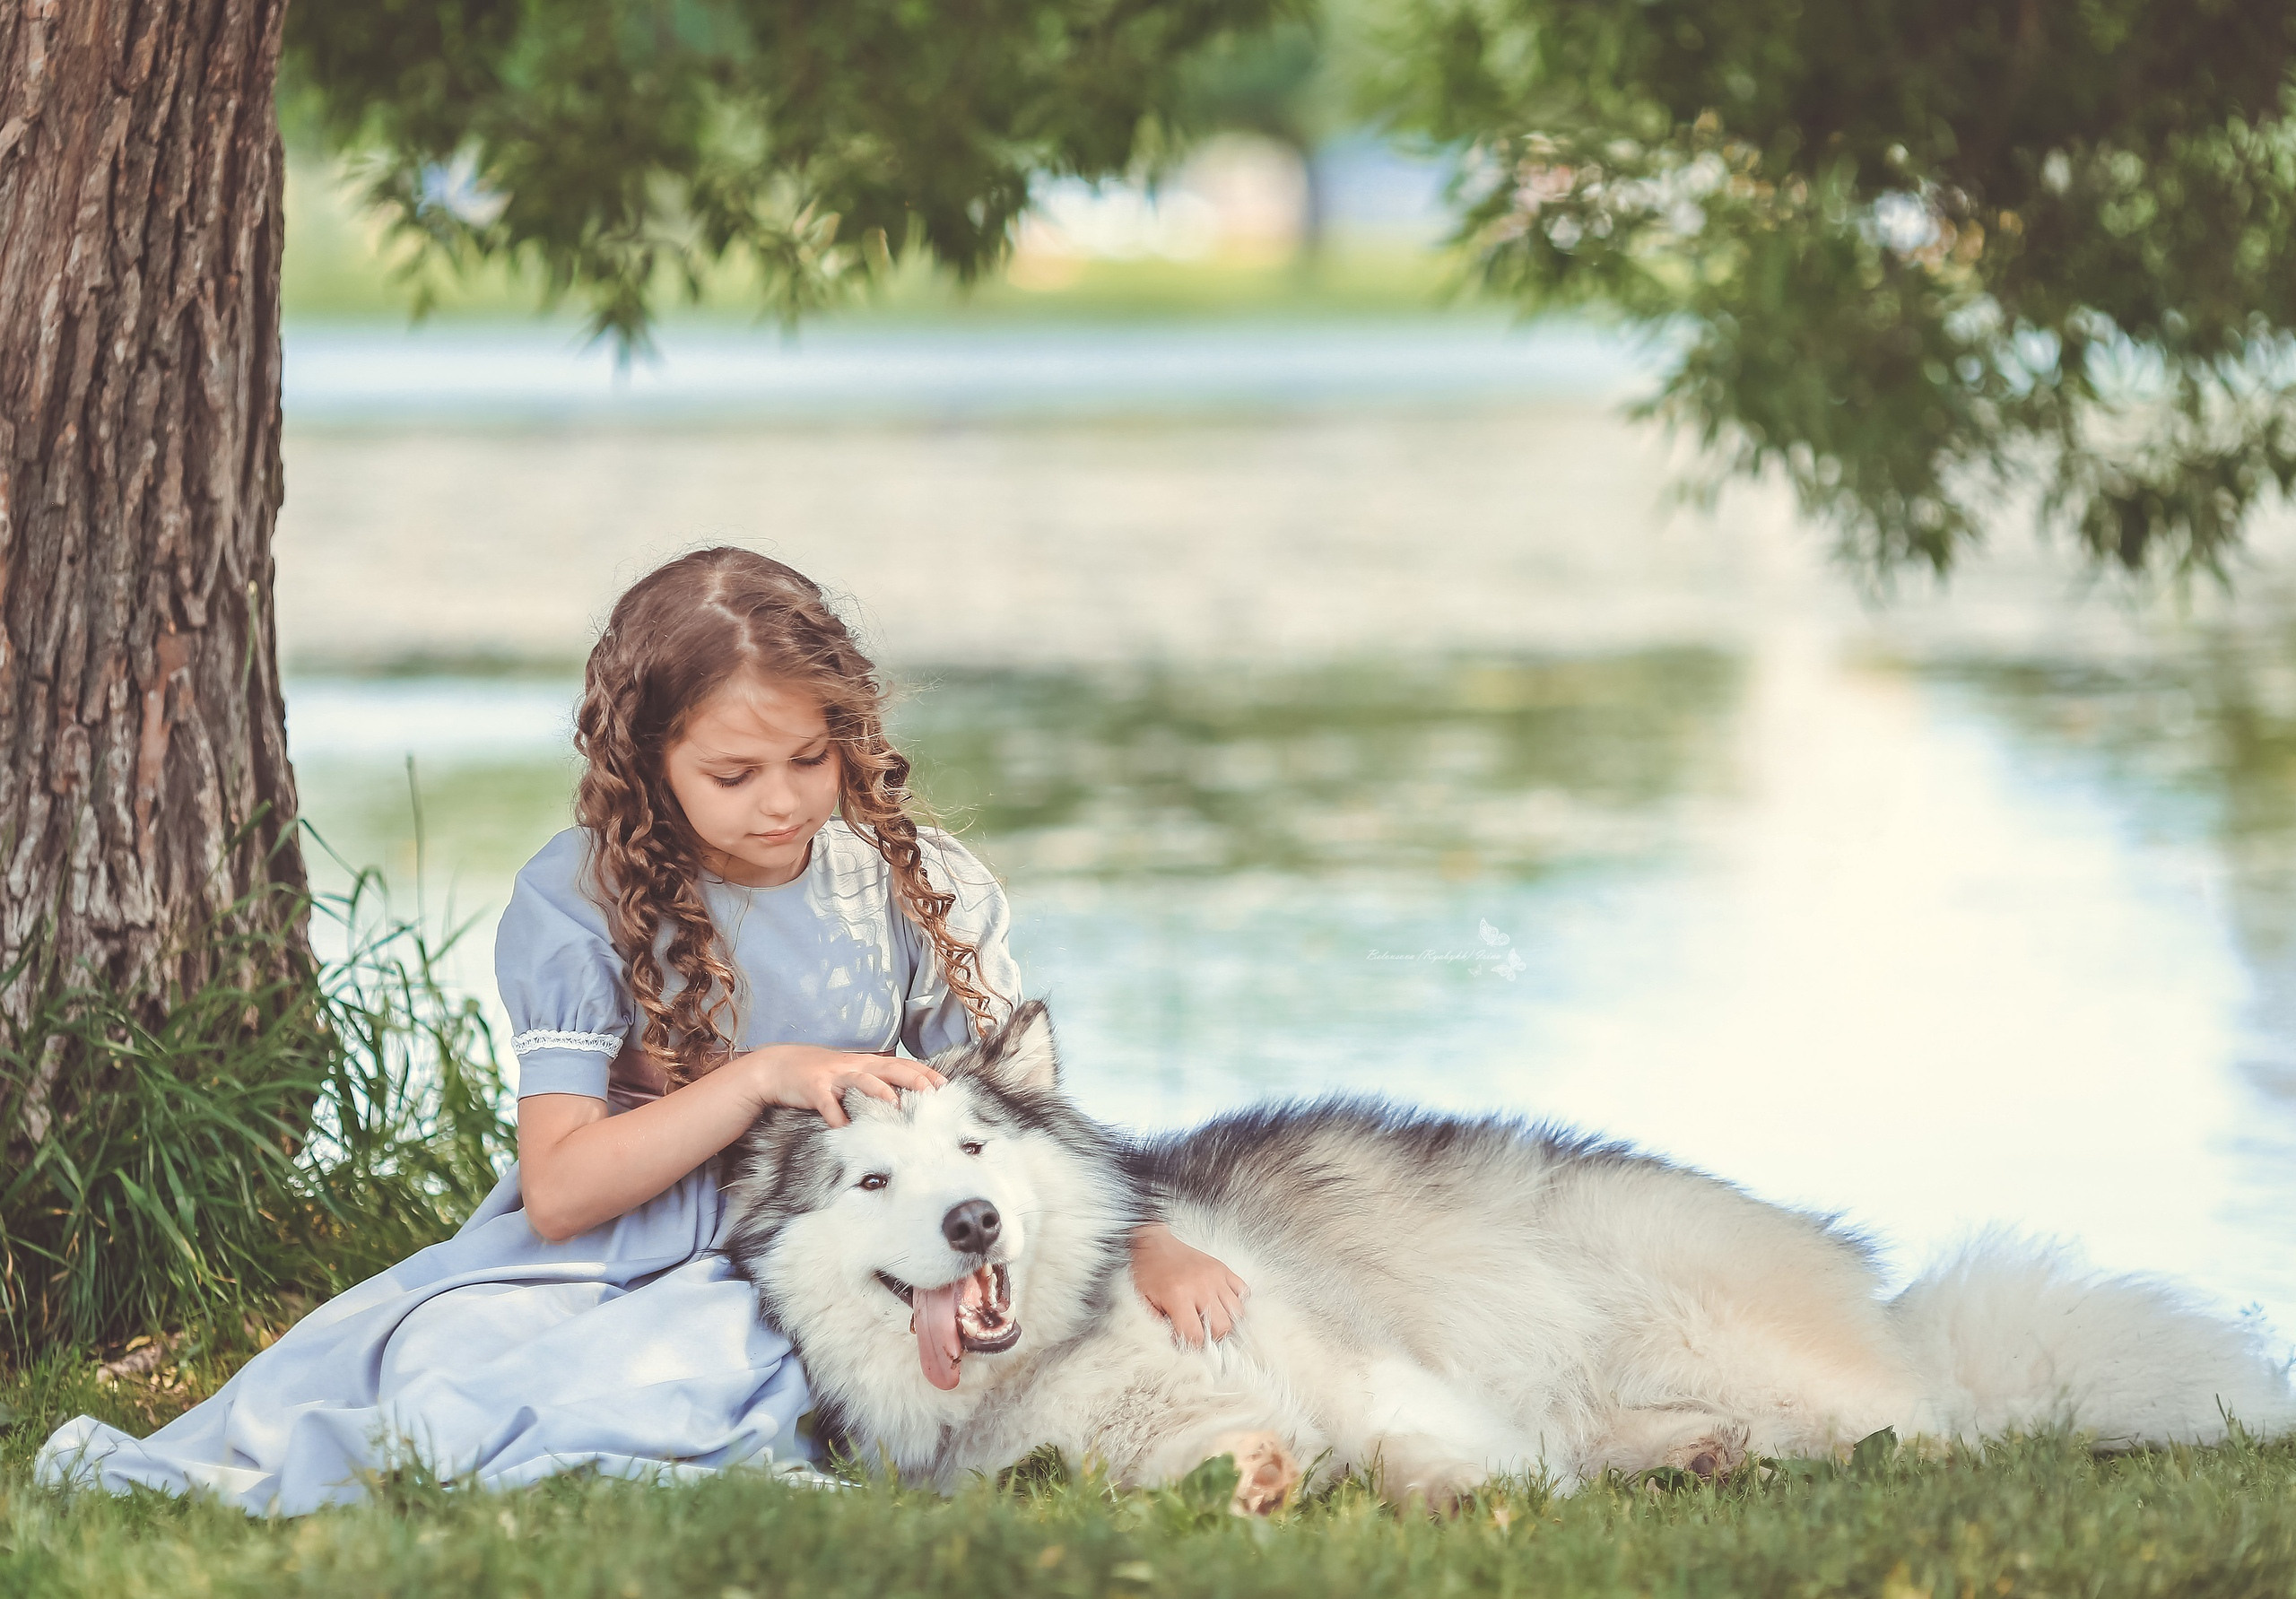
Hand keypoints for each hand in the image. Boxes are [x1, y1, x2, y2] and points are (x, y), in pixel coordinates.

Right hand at [741, 1044, 943, 1126]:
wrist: (778, 1066)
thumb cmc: (820, 1074)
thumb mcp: (849, 1073)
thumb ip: (873, 1082)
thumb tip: (902, 1099)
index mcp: (866, 1063)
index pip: (901, 1065)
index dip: (923, 1073)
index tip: (945, 1084)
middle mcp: (853, 1066)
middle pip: (888, 1068)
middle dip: (911, 1078)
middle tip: (931, 1091)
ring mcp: (833, 1075)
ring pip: (860, 1079)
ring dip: (878, 1090)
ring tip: (895, 1103)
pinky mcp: (813, 1087)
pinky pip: (826, 1102)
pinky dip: (834, 1114)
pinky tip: (842, 1127)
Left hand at [1130, 1222, 1248, 1346]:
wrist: (1154, 1243)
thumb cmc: (1148, 1271)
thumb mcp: (1143, 1301)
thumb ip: (1158, 1324)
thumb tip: (1176, 1342)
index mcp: (1178, 1295)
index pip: (1195, 1335)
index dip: (1192, 1346)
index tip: (1188, 1344)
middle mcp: (1201, 1286)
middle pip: (1222, 1327)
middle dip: (1214, 1337)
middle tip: (1203, 1333)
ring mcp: (1215, 1276)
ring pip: (1237, 1311)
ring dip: (1227, 1321)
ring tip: (1213, 1320)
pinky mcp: (1222, 1268)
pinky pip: (1243, 1290)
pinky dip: (1237, 1302)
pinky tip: (1223, 1305)